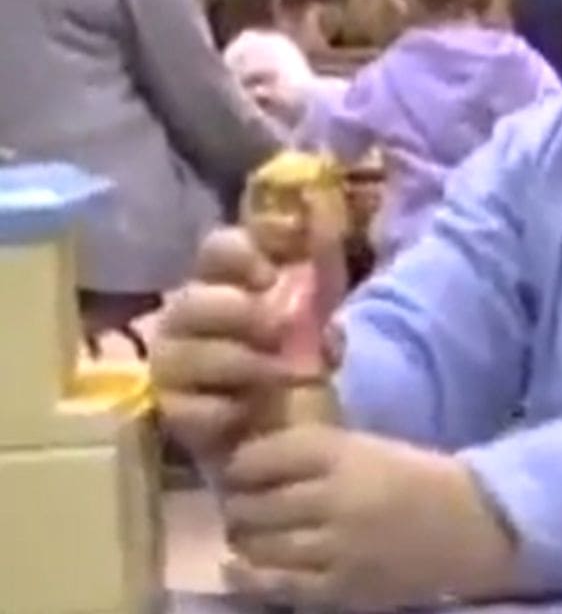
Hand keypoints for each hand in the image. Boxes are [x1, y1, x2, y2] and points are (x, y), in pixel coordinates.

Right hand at [152, 229, 297, 463]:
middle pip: (189, 302)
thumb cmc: (301, 344)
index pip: (216, 250)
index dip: (241, 254)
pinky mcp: (178, 416)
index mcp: (223, 279)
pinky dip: (226, 409)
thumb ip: (320, 251)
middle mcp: (189, 318)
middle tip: (281, 328)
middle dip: (236, 312)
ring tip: (283, 372)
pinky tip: (253, 409)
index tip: (271, 275)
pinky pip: (189, 410)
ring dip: (239, 361)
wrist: (300, 415)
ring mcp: (176, 367)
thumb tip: (320, 208)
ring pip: (182, 356)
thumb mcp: (321, 296)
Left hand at [221, 425, 517, 610]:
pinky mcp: (343, 587)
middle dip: (238, 506)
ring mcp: (339, 546)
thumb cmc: (416, 479)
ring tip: (248, 535)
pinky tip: (240, 568)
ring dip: (245, 540)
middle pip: (254, 504)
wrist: (474, 524)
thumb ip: (314, 453)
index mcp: (345, 453)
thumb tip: (248, 463)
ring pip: (260, 545)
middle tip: (238, 507)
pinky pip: (277, 585)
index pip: (264, 457)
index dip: (240, 466)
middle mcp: (336, 497)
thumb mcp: (368, 447)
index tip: (237, 471)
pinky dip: (249, 576)